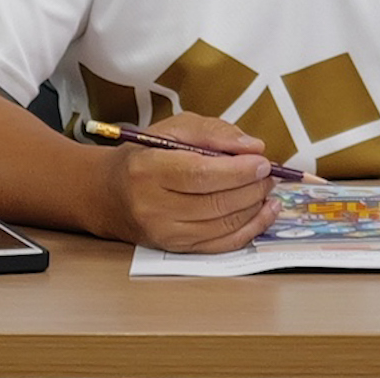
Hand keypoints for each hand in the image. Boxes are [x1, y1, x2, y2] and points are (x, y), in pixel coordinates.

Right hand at [99, 112, 279, 251]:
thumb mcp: (172, 129)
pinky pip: (221, 245)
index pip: (200, 174)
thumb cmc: (145, 156)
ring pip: (222, 225)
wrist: (110, 194)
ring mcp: (165, 233)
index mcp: (148, 170)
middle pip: (214, 202)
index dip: (237, 170)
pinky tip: (264, 212)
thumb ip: (212, 132)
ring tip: (267, 189)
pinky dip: (249, 229)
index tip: (262, 161)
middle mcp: (153, 206)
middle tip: (269, 174)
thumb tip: (252, 147)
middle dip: (251, 188)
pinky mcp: (176, 249)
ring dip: (254, 207)